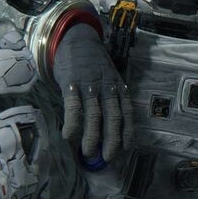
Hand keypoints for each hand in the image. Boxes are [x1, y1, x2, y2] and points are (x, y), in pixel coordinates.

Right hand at [52, 24, 133, 161]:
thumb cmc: (94, 65)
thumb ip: (112, 98)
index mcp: (119, 87)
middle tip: (108, 157)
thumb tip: (111, 127)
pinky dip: (72, 124)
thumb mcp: (110, 79)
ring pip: (95, 115)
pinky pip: (73, 107)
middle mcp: (107, 88)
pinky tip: (69, 136)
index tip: (126, 149)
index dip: (128, 132)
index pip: (127, 113)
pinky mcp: (72, 84)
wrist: (77, 40)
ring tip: (88, 153)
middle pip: (113, 117)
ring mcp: (89, 86)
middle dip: (112, 140)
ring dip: (92, 137)